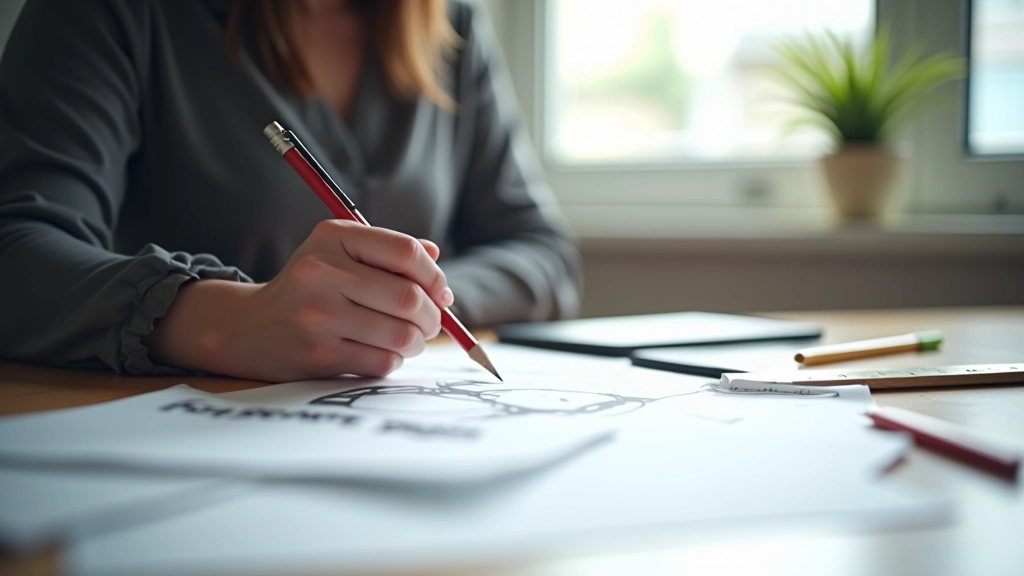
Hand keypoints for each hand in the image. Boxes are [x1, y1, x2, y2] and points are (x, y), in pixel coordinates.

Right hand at [147, 220, 452, 381]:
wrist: (249, 327)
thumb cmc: (309, 287)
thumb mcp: (339, 253)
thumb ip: (387, 252)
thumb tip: (436, 259)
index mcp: (332, 237)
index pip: (405, 252)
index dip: (433, 275)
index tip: (440, 291)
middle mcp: (322, 273)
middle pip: (409, 298)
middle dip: (432, 315)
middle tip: (431, 322)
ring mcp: (318, 316)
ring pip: (401, 334)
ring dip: (417, 341)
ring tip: (410, 338)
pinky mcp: (318, 356)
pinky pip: (382, 361)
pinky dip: (394, 360)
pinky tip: (383, 352)